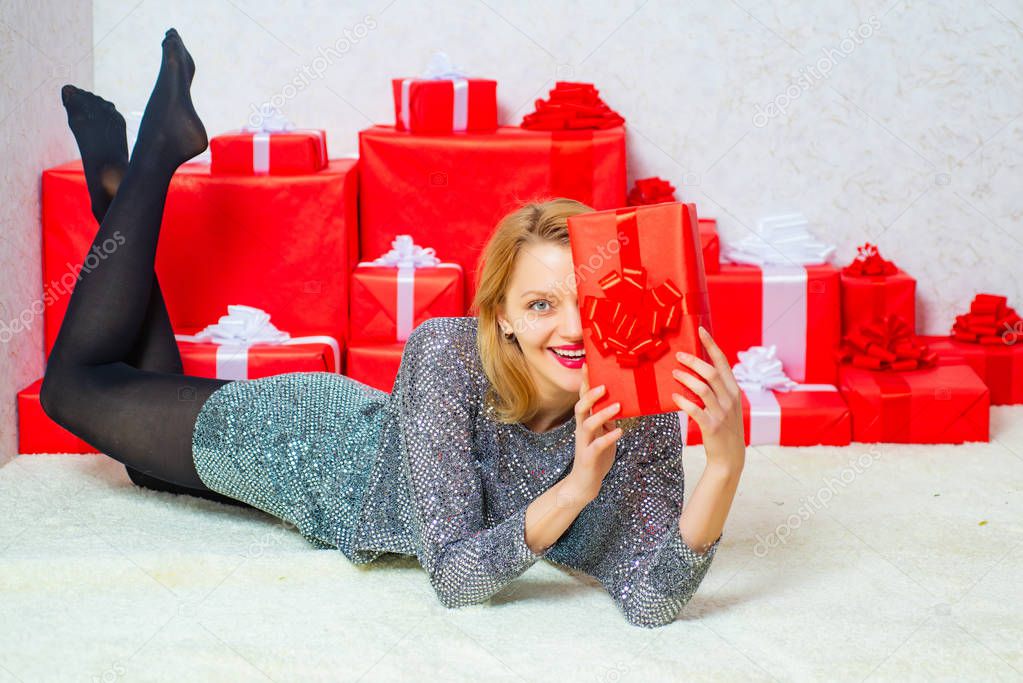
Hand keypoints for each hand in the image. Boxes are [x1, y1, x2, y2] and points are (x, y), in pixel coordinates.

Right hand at [567, 361, 623, 500]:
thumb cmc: (596, 456)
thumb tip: (620, 402)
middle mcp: (581, 430)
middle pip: (580, 407)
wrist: (584, 484)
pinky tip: (619, 432)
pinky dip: (608, 438)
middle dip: (590, 395)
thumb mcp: (603, 433)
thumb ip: (608, 419)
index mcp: (585, 422)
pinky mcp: (588, 458)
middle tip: (603, 386)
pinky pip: (597, 446)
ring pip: (587, 424)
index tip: (588, 365)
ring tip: (617, 407)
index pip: (583, 398)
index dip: (585, 382)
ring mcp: (583, 444)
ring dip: (601, 414)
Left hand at [670, 326, 745, 472]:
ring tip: (674, 374)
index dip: (711, 344)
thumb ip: (718, 388)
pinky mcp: (712, 427)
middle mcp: (731, 399)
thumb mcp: (727, 405)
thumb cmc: (724, 427)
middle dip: (694, 361)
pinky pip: (695, 410)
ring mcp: (722, 413)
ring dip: (686, 379)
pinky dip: (684, 402)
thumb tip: (698, 369)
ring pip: (703, 389)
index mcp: (734, 390)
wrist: (730, 457)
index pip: (723, 362)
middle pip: (711, 372)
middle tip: (678, 356)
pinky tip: (674, 397)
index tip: (700, 330)